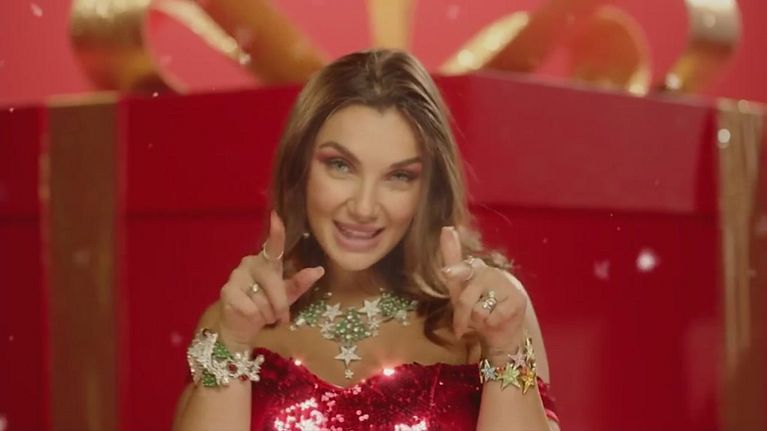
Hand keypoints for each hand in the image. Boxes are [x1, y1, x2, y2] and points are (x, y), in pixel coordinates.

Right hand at [218, 211, 324, 348]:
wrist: (240, 325)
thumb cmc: (265, 307)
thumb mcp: (287, 296)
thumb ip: (300, 283)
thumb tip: (319, 270)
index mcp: (267, 261)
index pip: (273, 246)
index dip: (276, 233)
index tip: (277, 216)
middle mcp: (250, 263)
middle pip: (273, 283)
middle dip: (280, 305)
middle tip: (280, 316)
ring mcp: (236, 275)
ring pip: (263, 300)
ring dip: (267, 314)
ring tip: (260, 313)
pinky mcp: (227, 291)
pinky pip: (251, 309)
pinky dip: (255, 318)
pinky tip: (248, 316)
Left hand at [439, 226, 526, 352]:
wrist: (503, 332)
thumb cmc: (478, 310)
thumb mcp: (458, 291)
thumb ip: (451, 266)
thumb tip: (446, 228)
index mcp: (474, 268)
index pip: (462, 264)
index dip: (454, 265)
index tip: (447, 243)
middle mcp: (490, 271)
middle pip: (465, 299)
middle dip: (461, 317)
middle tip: (464, 324)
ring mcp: (506, 284)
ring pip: (479, 310)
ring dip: (479, 321)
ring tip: (486, 318)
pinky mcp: (518, 299)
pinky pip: (492, 318)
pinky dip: (492, 325)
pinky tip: (498, 321)